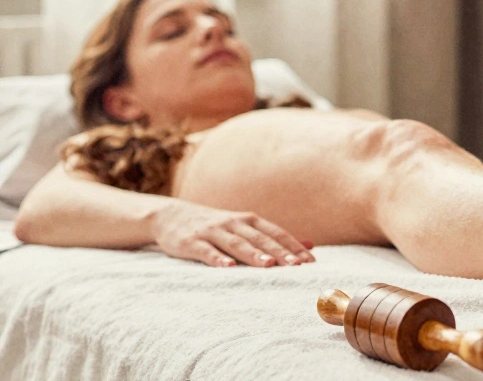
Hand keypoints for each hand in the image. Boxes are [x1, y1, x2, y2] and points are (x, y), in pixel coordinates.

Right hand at [150, 199, 315, 267]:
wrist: (171, 216)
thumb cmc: (216, 227)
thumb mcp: (245, 227)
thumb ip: (274, 237)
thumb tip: (310, 244)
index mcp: (249, 221)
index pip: (276, 234)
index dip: (293, 247)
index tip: (310, 262)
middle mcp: (234, 224)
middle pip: (260, 239)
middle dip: (279, 252)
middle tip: (297, 266)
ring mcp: (212, 232)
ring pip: (236, 244)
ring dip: (253, 254)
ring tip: (269, 265)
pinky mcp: (191, 242)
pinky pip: (206, 251)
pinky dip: (217, 258)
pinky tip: (228, 267)